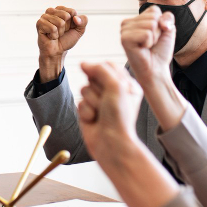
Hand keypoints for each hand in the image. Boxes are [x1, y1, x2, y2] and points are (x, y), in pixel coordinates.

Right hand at [36, 6, 87, 81]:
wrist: (57, 52)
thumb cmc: (66, 40)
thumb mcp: (79, 30)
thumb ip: (83, 21)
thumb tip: (75, 18)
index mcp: (60, 10)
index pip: (72, 11)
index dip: (72, 23)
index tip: (68, 28)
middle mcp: (51, 11)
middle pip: (66, 15)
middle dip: (66, 27)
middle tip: (61, 32)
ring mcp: (44, 17)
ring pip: (60, 22)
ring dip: (59, 32)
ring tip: (55, 35)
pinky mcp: (39, 24)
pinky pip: (52, 28)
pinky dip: (54, 35)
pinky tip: (50, 37)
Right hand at [78, 62, 180, 206]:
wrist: (111, 143)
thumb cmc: (119, 117)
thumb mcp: (115, 86)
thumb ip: (99, 70)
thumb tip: (83, 63)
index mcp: (126, 84)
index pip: (108, 65)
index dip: (102, 71)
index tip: (105, 81)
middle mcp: (113, 92)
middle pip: (93, 76)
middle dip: (97, 89)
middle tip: (106, 102)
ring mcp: (100, 102)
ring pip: (84, 89)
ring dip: (91, 101)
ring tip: (101, 113)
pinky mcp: (88, 112)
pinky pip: (80, 103)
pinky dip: (86, 112)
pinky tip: (94, 121)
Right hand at [121, 7, 176, 88]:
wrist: (156, 68)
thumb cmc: (159, 51)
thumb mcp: (168, 29)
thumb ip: (167, 17)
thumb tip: (159, 21)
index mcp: (135, 19)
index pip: (154, 10)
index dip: (161, 24)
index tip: (155, 36)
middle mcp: (127, 23)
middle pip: (153, 17)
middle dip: (158, 32)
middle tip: (151, 43)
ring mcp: (124, 30)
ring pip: (150, 24)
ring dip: (153, 38)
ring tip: (146, 46)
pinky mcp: (124, 39)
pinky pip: (146, 34)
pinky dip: (149, 43)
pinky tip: (142, 49)